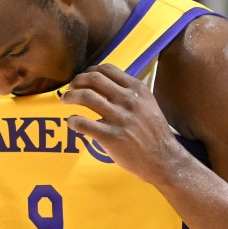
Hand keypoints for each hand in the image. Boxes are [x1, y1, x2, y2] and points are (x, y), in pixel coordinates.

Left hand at [61, 64, 181, 183]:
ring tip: (64, 100)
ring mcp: (119, 118)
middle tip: (70, 87)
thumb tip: (105, 82)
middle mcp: (128, 100)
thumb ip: (129, 92)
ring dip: (70, 96)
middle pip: (93, 79)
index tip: (83, 77)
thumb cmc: (154, 132)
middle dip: (77, 80)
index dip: (90, 70)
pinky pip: (83, 123)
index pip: (107, 69)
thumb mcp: (147, 104)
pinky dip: (72, 121)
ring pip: (86, 97)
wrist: (162, 158)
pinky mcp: (110, 136)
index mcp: (137, 89)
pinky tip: (71, 122)